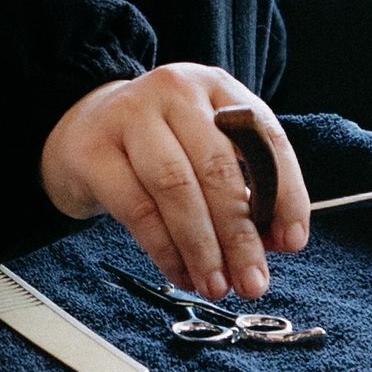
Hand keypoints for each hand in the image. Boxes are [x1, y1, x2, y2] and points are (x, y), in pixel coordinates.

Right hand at [39, 66, 310, 301]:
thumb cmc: (156, 145)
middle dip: (240, 235)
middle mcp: (174, 91)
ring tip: (216, 285)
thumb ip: (244, 189)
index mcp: (215, 87)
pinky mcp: (93, 151)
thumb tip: (274, 244)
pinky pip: (137, 209)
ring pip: (177, 189)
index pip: (265, 138)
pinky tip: (181, 273)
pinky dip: (165, 250)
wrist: (78, 129)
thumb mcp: (204, 150)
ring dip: (203, 247)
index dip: (286, 194)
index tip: (292, 242)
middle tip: (252, 281)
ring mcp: (129, 116)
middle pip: (218, 168)